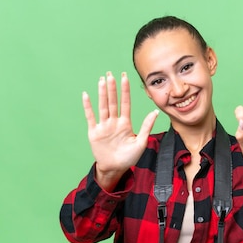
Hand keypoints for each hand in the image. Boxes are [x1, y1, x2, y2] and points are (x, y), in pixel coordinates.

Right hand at [83, 71, 158, 188]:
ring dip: (102, 93)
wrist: (115, 169)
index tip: (124, 77)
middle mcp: (114, 122)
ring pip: (103, 107)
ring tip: (102, 80)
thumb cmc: (129, 158)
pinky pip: (91, 117)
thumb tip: (155, 111)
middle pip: (113, 102)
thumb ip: (146, 126)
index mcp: (125, 123)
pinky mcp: (94, 132)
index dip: (125, 90)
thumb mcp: (141, 142)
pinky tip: (86, 95)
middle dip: (112, 88)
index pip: (125, 103)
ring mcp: (104, 126)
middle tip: (111, 74)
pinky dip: (88, 107)